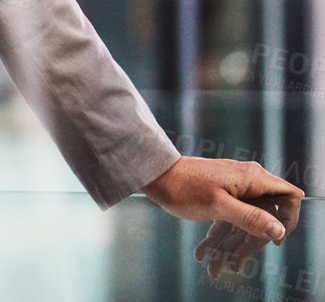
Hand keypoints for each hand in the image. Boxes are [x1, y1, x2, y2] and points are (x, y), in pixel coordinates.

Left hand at [139, 157, 303, 281]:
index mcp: (253, 179)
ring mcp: (234, 189)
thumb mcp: (218, 206)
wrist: (154, 174)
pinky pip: (227, 220)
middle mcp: (248, 181)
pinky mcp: (220, 196)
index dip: (288, 219)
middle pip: (264, 217)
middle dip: (248, 244)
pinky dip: (217, 238)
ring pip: (242, 223)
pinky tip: (203, 256)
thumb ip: (250, 218)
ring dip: (229, 247)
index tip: (275, 241)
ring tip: (213, 268)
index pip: (288, 197)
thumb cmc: (183, 187)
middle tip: (232, 265)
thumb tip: (279, 230)